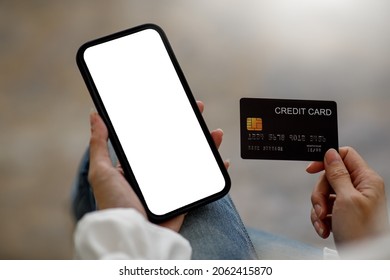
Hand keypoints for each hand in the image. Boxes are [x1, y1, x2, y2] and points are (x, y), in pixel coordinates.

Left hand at [88, 101, 228, 231]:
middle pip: (177, 146)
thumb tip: (95, 115)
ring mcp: (170, 187)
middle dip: (190, 127)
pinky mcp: (183, 199)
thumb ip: (98, 145)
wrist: (134, 236)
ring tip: (215, 132)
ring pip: (192, 160)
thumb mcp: (101, 172)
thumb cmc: (114, 205)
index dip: (165, 121)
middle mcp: (154, 176)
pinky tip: (222, 160)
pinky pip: (202, 181)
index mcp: (136, 168)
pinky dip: (215, 171)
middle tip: (198, 109)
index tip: (174, 105)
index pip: (153, 139)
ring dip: (207, 145)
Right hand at [306, 147, 389, 247]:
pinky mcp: (342, 215)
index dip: (326, 160)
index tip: (311, 169)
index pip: (345, 156)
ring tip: (323, 223)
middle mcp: (359, 189)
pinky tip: (324, 229)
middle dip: (320, 193)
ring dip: (318, 209)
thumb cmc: (362, 232)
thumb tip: (330, 153)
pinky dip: (320, 219)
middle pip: (329, 177)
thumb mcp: (346, 199)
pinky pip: (324, 209)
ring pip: (324, 194)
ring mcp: (350, 202)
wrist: (363, 260)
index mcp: (366, 180)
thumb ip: (337, 174)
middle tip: (321, 208)